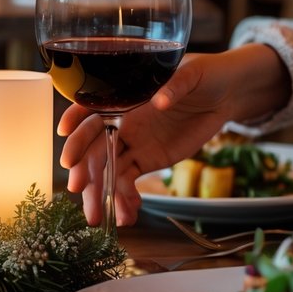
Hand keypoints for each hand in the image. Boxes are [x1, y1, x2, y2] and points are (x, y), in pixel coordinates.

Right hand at [57, 45, 290, 225]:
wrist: (224, 94)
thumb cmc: (204, 74)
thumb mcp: (192, 73)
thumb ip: (174, 86)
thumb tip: (160, 101)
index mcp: (123, 97)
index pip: (90, 112)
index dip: (75, 129)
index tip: (68, 148)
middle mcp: (120, 121)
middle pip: (94, 147)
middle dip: (84, 169)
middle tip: (78, 189)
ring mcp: (131, 143)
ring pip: (108, 170)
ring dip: (102, 194)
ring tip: (101, 218)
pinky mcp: (145, 160)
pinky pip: (128, 181)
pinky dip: (124, 199)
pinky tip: (126, 215)